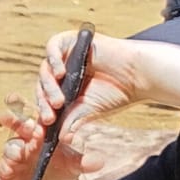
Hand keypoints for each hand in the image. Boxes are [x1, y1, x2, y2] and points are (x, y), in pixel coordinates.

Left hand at [0, 31, 138, 179]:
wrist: (138, 76)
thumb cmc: (115, 94)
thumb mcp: (89, 110)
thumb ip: (71, 121)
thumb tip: (60, 139)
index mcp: (61, 88)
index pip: (44, 100)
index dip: (41, 114)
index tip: (43, 130)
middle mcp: (60, 72)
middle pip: (42, 87)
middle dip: (45, 104)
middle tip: (50, 119)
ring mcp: (63, 56)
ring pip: (45, 71)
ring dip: (50, 88)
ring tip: (59, 102)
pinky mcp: (69, 41)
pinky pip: (53, 47)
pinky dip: (54, 60)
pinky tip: (61, 74)